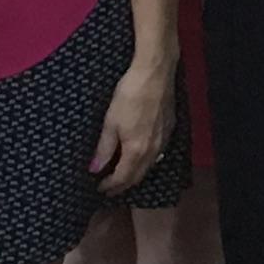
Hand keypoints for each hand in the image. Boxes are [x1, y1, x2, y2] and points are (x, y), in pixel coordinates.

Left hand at [91, 50, 176, 182]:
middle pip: (137, 176)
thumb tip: (94, 169)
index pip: (122, 178)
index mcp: (136, 151)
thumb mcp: (111, 122)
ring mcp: (163, 140)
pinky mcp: (169, 130)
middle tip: (109, 188)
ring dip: (135, 175)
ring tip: (122, 176)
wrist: (155, 74)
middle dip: (122, 185)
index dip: (110, 186)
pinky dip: (146, 162)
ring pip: (149, 167)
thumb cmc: (130, 96)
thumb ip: (104, 148)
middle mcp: (153, 151)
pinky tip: (140, 157)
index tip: (99, 189)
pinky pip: (157, 154)